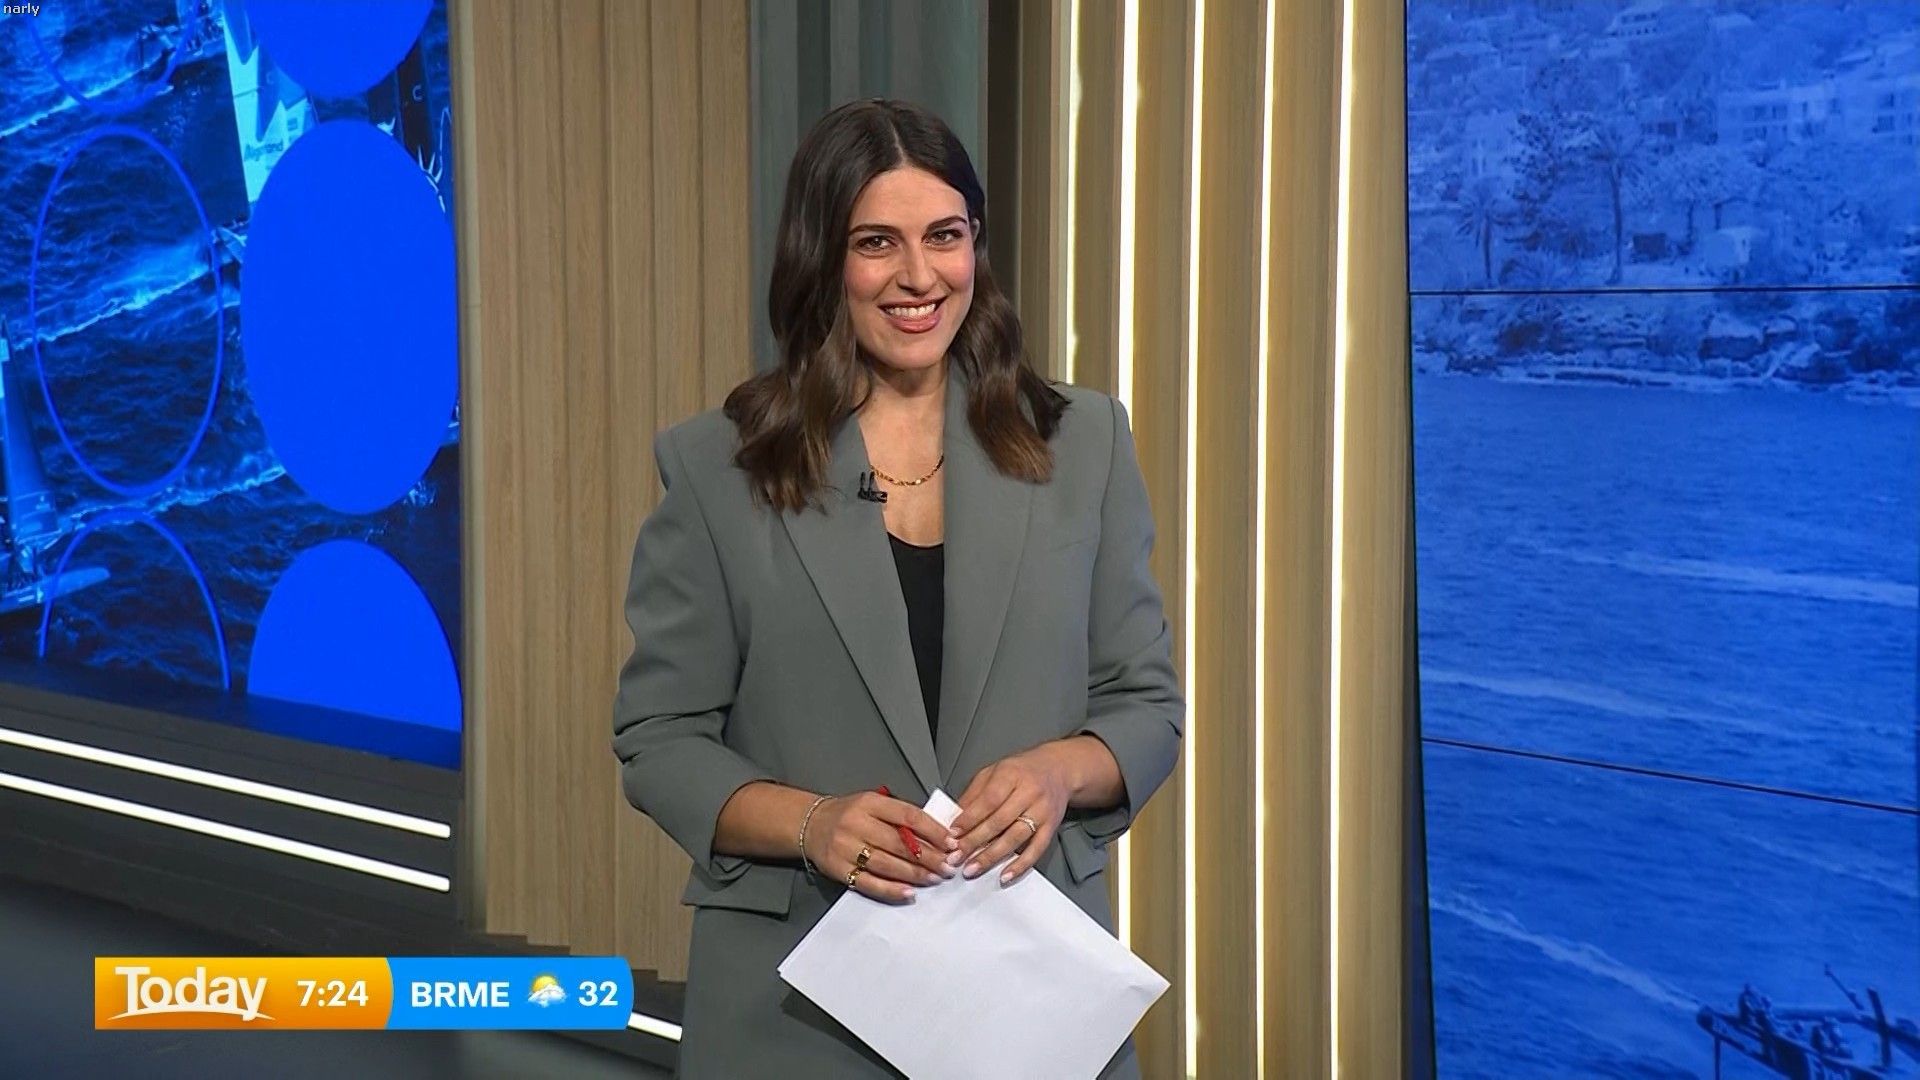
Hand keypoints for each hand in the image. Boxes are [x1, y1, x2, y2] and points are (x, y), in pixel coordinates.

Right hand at [803, 791, 957, 902]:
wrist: (810, 824)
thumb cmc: (849, 814)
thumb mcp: (873, 804)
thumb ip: (901, 816)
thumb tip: (938, 835)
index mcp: (869, 803)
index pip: (908, 815)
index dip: (933, 830)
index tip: (951, 842)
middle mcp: (856, 824)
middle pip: (899, 843)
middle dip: (929, 857)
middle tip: (948, 865)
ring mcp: (845, 848)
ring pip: (887, 864)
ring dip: (915, 874)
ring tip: (935, 878)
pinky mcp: (838, 869)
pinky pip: (869, 883)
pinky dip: (891, 889)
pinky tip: (909, 892)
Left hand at [949, 743, 1072, 885]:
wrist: (1058, 770)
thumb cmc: (1022, 772)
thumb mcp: (993, 772)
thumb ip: (974, 794)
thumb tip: (954, 818)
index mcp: (1011, 774)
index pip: (989, 800)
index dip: (970, 818)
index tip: (953, 834)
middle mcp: (1029, 792)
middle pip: (999, 821)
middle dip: (975, 842)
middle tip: (956, 857)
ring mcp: (1042, 811)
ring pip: (1015, 837)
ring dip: (992, 856)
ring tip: (973, 868)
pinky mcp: (1052, 827)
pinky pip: (1036, 849)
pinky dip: (1021, 865)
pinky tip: (1005, 875)